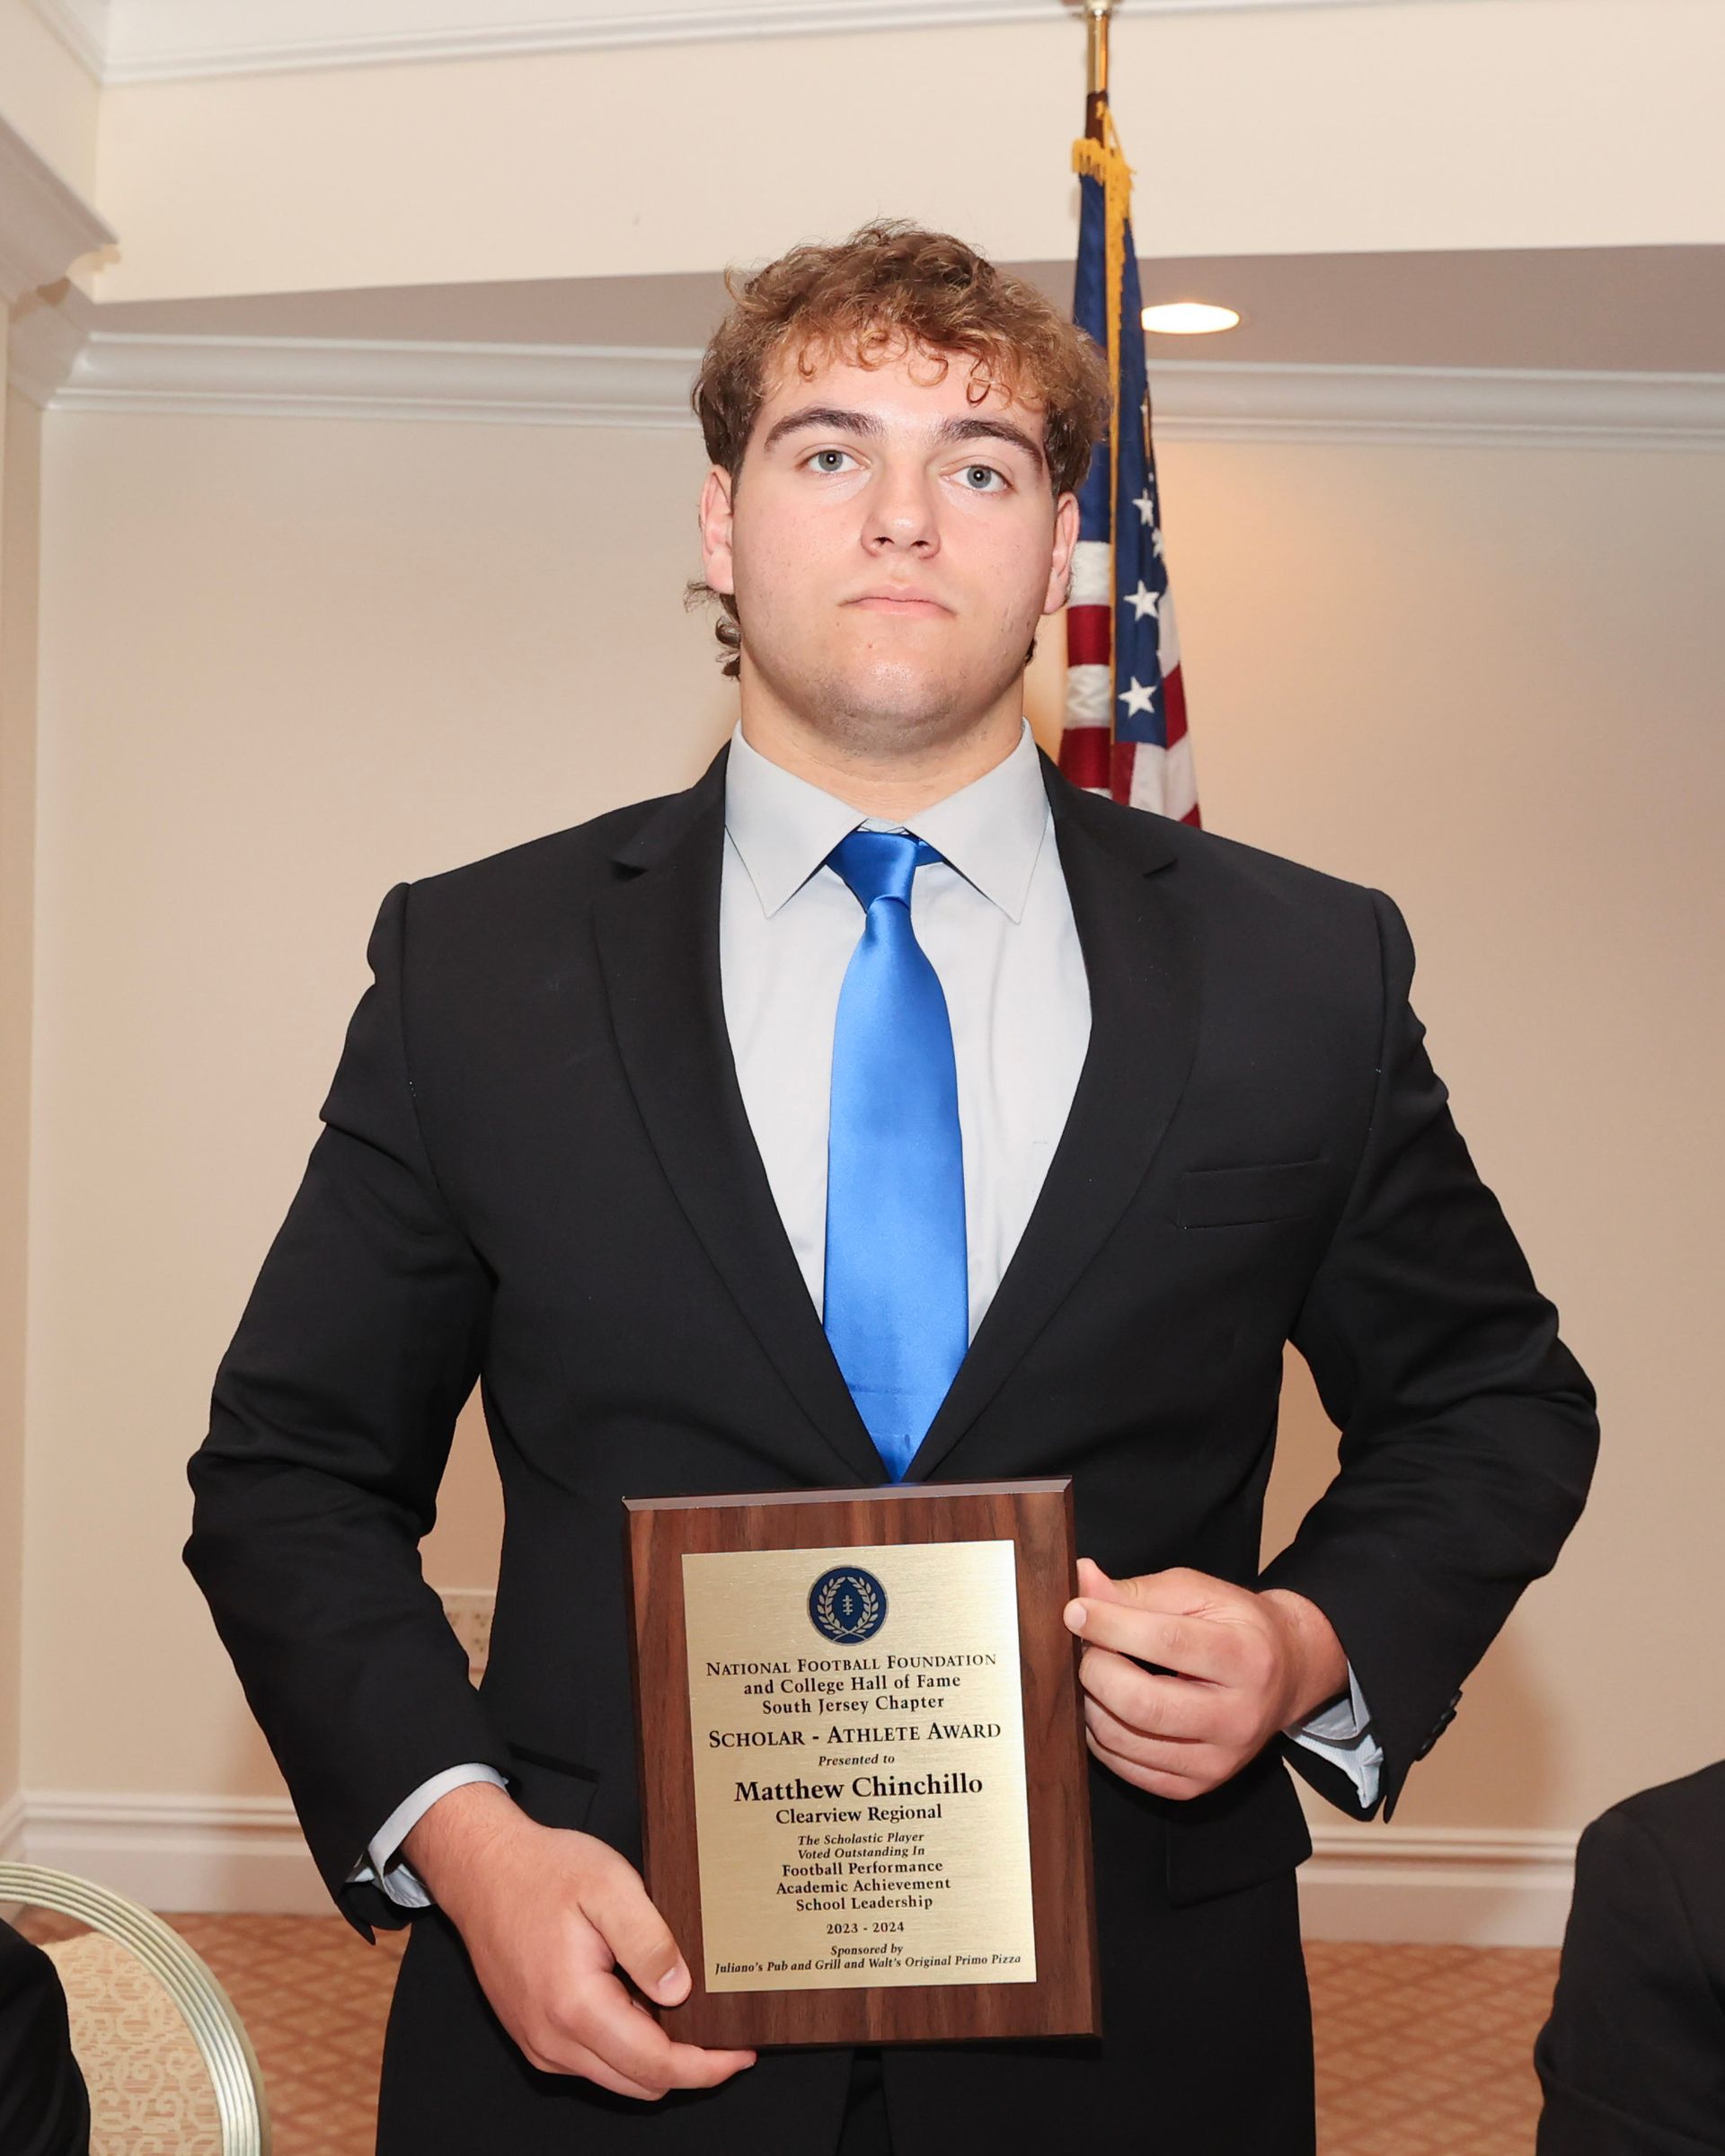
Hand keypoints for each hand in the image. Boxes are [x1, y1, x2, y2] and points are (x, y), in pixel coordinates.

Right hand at [403, 1782, 754, 2099]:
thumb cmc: (541, 1872)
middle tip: (720, 2031)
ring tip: (680, 2007)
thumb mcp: (610, 1886)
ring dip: (654, 2055)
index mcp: (575, 2006)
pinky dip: (624, 2044)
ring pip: (616, 2076)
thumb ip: (649, 1942)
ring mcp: (540, 2042)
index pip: (655, 2066)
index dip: (705, 2067)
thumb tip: (681, 1991)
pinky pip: (592, 2060)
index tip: (739, 2054)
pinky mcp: (535, 2035)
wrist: (483, 1870)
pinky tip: (639, 2001)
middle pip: (638, 2082)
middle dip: (686, 2065)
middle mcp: (552, 2039)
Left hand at [1062, 1560, 1347, 1801]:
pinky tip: (1108, 1705)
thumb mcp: (1198, 1593)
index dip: (1111, 1624)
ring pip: (1125, 1740)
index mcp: (1247, 1657)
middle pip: (1142, 1704)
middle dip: (1096, 1669)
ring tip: (1097, 1672)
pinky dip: (1101, 1734)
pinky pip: (1126, 1768)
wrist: (1285, 1676)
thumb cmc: (1236, 1627)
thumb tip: (1082, 1583)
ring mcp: (1218, 1761)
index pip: (1167, 1642)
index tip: (1076, 1611)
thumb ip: (1140, 1591)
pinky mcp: (1195, 1786)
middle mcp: (1238, 1718)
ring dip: (1091, 1702)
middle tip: (1086, 1646)